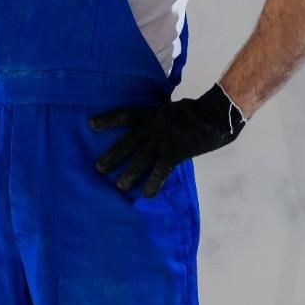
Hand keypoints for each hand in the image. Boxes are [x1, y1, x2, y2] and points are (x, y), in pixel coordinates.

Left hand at [88, 83, 246, 197]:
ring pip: (140, 159)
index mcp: (151, 114)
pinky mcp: (174, 153)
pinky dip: (153, 183)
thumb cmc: (197, 111)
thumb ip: (162, 119)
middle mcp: (153, 127)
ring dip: (129, 174)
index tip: (91, 124)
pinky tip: (146, 194)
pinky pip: (160, 171)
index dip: (108, 119)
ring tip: (118, 186)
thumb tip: (155, 129)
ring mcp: (163, 140)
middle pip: (127, 142)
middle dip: (112, 155)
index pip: (125, 115)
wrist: (214, 114)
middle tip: (98, 168)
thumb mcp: (173, 110)